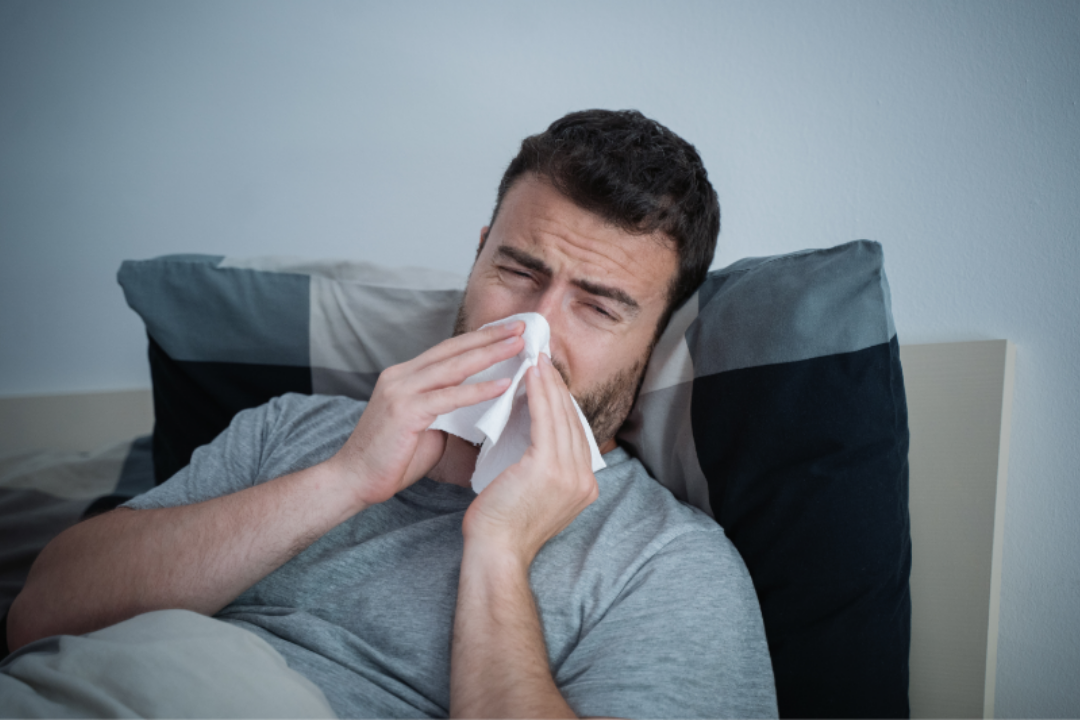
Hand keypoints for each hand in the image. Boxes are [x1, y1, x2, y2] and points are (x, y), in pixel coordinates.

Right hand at [329, 321, 524, 507]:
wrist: (353, 480)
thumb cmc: (391, 459)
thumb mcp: (425, 426)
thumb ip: (447, 410)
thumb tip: (479, 405)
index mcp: (405, 376)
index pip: (448, 350)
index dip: (479, 338)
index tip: (508, 330)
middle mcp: (401, 376)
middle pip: (454, 349)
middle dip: (490, 336)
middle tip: (522, 325)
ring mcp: (401, 391)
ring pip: (454, 366)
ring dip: (490, 354)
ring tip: (518, 345)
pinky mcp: (405, 411)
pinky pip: (449, 397)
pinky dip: (478, 390)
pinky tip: (503, 384)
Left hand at [462, 353, 598, 563]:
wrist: (496, 552)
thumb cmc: (502, 526)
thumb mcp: (532, 493)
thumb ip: (543, 468)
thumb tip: (534, 435)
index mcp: (584, 487)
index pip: (574, 434)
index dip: (562, 404)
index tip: (549, 380)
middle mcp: (584, 480)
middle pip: (572, 421)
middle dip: (557, 387)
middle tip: (543, 358)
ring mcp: (571, 474)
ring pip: (561, 416)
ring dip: (548, 383)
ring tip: (537, 359)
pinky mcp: (549, 467)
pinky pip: (545, 420)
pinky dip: (539, 393)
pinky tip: (530, 374)